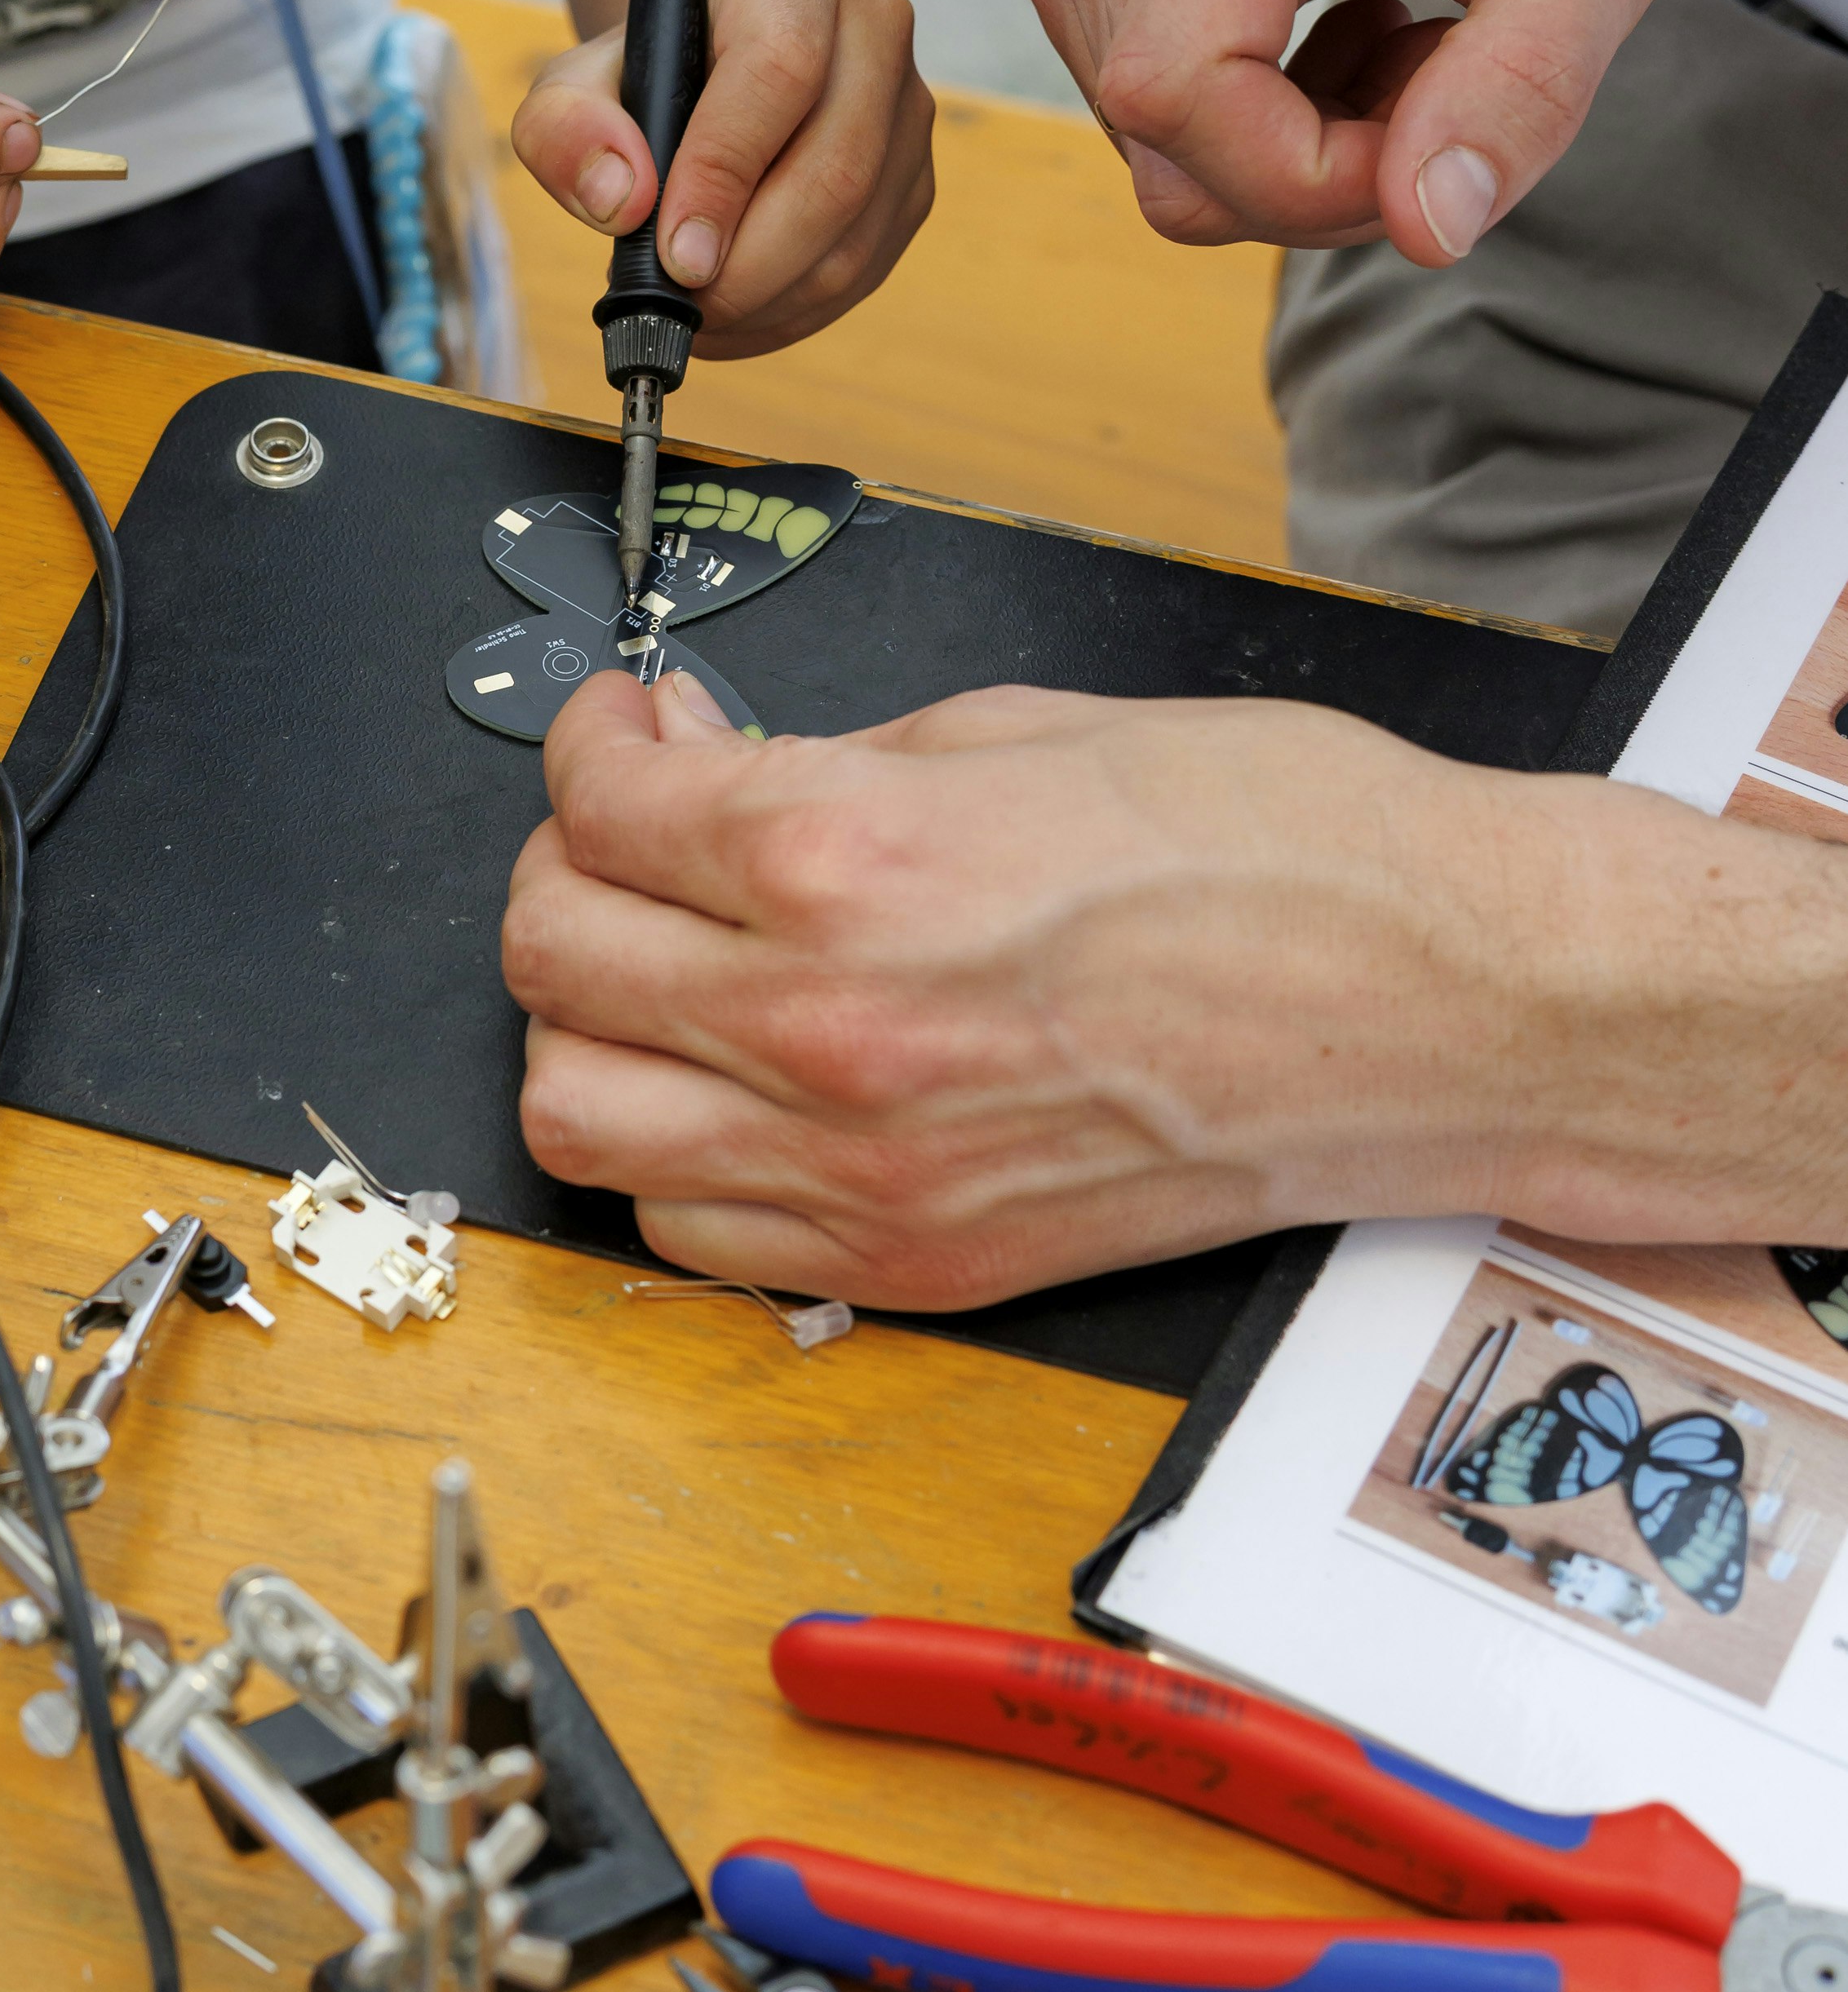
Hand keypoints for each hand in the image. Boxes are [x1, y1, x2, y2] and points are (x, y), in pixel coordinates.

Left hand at [502, 667, 1847, 1305]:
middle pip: (550, 959)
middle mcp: (826, 1028)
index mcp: (848, 861)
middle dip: (568, 871)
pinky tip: (732, 1085)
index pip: (600, 806)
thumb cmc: (1285, 849)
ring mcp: (864, 1170)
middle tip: (630, 835)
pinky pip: (688, 1230)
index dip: (593, 746)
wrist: (1442, 1006)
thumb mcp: (1022, 726)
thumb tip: (701, 762)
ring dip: (587, 1028)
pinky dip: (671, 1155)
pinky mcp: (915, 1265)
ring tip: (659, 969)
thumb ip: (827, 757)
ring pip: (574, 1119)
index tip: (626, 731)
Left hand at [509, 0, 932, 353]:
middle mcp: (875, 25)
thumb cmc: (649, 69)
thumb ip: (566, 128)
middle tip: (680, 305)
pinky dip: (794, 314)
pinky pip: (867, 268)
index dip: (726, 174)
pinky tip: (734, 318)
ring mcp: (908, 106)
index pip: (781, 71)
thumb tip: (621, 202)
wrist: (719, 58)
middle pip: (836, 169)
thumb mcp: (577, 80)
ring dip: (770, 302)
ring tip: (695, 316)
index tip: (672, 255)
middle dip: (750, 265)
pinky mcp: (914, 177)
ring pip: (857, 235)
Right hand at [1015, 0, 1671, 263]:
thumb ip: (1524, 84)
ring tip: (1391, 37)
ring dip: (1293, 147)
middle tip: (1441, 78)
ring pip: (1157, 153)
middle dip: (1320, 176)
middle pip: (1170, 148)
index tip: (1436, 145)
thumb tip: (1427, 228)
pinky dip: (1249, 119)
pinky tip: (1324, 28)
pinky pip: (1142, 120)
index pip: (1184, 89)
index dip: (1310, 179)